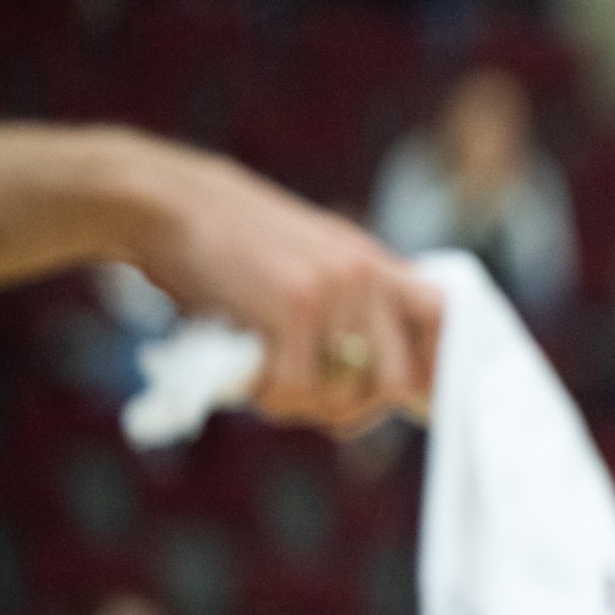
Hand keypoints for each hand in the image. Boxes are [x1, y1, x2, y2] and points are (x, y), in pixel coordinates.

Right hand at [111, 132, 442, 433]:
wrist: (170, 205)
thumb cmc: (233, 246)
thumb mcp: (313, 259)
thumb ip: (354, 303)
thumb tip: (394, 379)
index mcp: (377, 265)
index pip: (444, 319)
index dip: (435, 369)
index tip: (414, 400)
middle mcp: (367, 276)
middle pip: (395, 382)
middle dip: (353, 409)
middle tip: (311, 402)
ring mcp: (335, 290)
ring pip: (341, 394)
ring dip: (300, 406)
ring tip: (268, 381)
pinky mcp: (294, 306)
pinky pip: (295, 388)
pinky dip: (268, 396)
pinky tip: (246, 374)